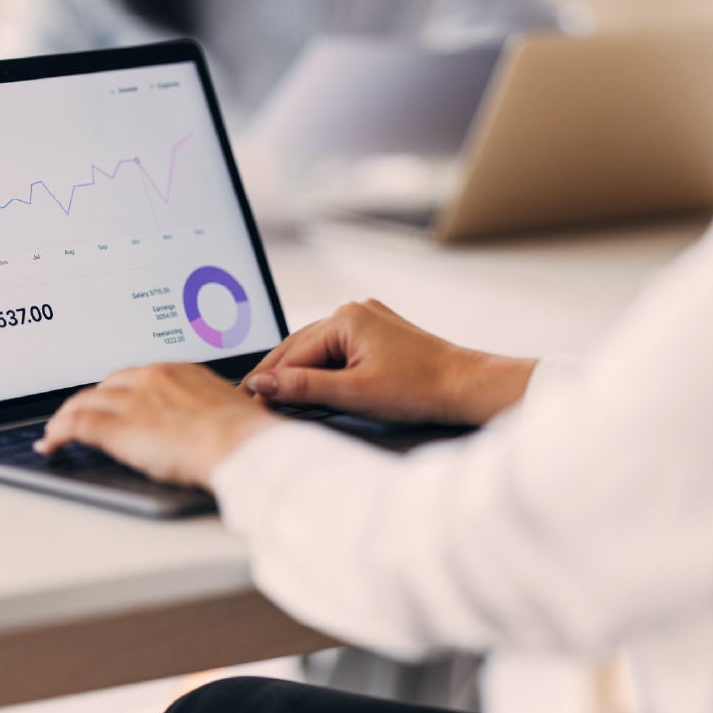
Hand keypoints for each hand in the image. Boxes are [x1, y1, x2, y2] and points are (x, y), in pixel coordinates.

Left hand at [37, 363, 279, 487]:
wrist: (241, 446)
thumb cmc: (244, 435)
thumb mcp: (225, 409)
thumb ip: (204, 409)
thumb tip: (206, 423)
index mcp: (178, 371)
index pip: (135, 376)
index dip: (118, 391)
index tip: (113, 401)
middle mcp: (150, 378)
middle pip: (107, 385)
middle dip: (92, 401)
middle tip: (81, 416)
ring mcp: (131, 400)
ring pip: (84, 402)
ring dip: (67, 416)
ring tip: (57, 431)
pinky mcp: (117, 427)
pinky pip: (76, 424)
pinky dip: (58, 432)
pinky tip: (51, 444)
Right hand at [241, 299, 535, 425]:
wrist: (465, 386)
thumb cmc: (419, 389)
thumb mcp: (353, 393)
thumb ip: (303, 388)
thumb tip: (263, 385)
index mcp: (345, 318)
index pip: (293, 353)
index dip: (268, 379)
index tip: (246, 401)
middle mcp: (354, 311)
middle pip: (301, 346)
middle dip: (276, 373)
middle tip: (250, 398)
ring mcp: (368, 320)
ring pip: (318, 347)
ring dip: (298, 370)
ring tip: (273, 394)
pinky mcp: (379, 333)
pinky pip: (338, 348)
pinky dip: (322, 367)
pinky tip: (311, 383)